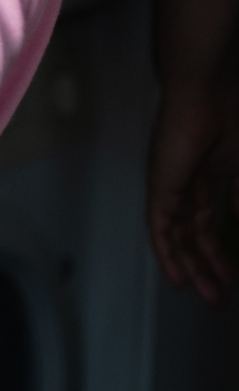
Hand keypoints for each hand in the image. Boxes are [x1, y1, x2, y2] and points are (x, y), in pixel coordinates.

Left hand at [149, 81, 238, 299]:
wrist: (206, 93)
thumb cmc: (230, 118)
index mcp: (206, 175)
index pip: (207, 220)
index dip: (216, 249)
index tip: (229, 277)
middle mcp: (183, 183)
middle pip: (191, 233)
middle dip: (205, 265)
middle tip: (218, 297)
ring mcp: (170, 186)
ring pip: (175, 236)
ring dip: (190, 266)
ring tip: (205, 295)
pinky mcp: (160, 187)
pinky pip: (160, 226)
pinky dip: (166, 253)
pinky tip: (178, 277)